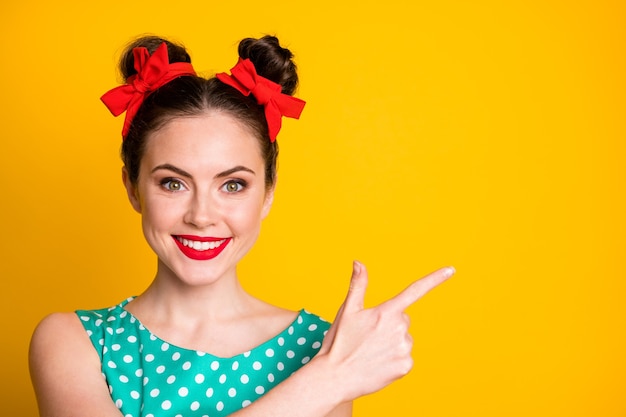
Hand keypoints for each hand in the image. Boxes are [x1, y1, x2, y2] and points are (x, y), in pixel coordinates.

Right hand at [319, 261, 454, 400]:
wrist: (335, 378)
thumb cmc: (339, 342)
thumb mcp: (347, 311)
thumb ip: (358, 284)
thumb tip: (358, 262)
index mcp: (386, 312)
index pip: (414, 290)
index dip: (434, 279)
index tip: (451, 270)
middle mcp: (399, 329)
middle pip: (402, 319)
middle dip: (389, 324)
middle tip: (368, 336)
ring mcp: (404, 348)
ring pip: (404, 339)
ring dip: (391, 342)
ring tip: (370, 352)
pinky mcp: (405, 366)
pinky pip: (404, 356)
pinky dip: (393, 358)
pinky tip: (378, 363)